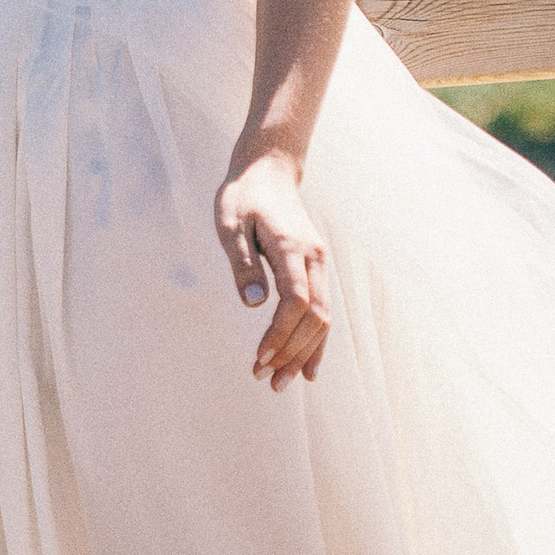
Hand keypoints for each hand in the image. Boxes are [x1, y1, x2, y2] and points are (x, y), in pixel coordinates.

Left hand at [212, 148, 331, 389]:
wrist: (268, 172)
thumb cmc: (243, 197)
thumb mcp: (230, 223)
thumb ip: (242, 263)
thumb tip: (253, 304)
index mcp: (291, 247)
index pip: (295, 301)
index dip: (280, 333)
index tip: (258, 357)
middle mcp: (314, 258)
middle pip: (315, 317)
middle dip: (291, 353)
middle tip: (265, 380)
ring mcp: (320, 264)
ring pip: (324, 319)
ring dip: (303, 354)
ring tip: (280, 383)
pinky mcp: (317, 270)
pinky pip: (324, 312)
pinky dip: (317, 343)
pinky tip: (307, 369)